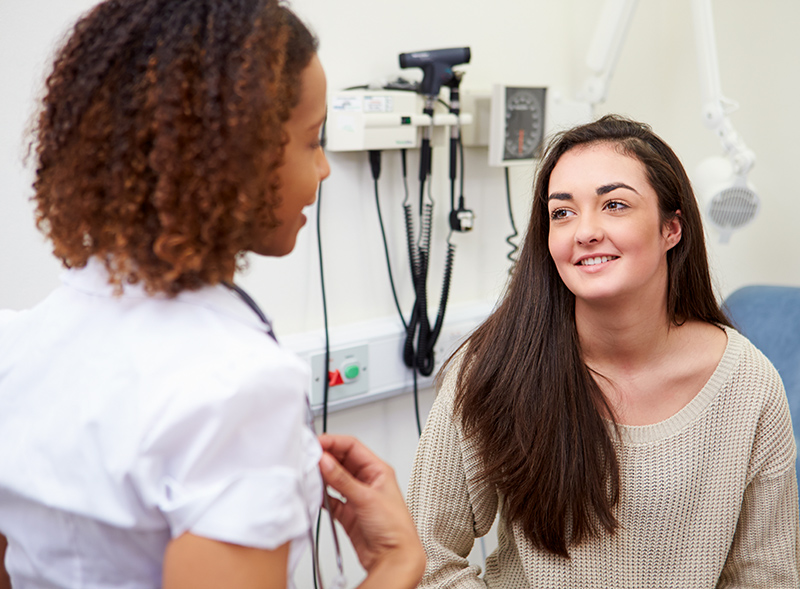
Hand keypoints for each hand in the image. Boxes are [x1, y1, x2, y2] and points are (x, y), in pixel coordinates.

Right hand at [317, 434, 424, 588]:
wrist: (394, 559)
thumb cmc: (395, 529)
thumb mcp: (367, 498)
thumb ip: (343, 480)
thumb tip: (325, 461)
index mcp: (378, 470)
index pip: (352, 447)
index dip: (334, 442)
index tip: (317, 443)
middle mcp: (367, 481)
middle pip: (341, 461)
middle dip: (325, 458)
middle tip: (309, 457)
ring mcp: (356, 496)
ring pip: (334, 479)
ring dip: (322, 476)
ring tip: (309, 473)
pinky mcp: (348, 512)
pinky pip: (331, 498)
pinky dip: (321, 495)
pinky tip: (314, 492)